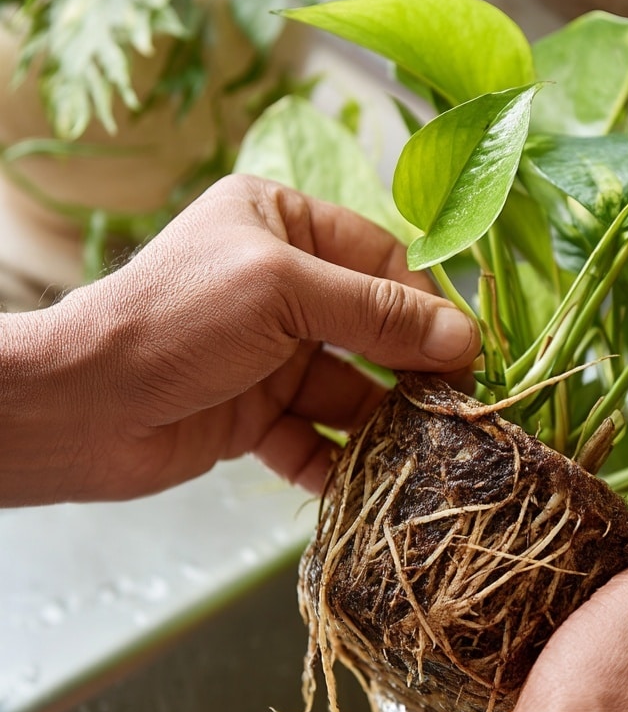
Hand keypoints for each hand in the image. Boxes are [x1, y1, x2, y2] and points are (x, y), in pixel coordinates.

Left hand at [0, 175, 479, 504]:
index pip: (379, 261)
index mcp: (281, 226)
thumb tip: (464, 337)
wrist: (79, 409)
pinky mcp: (255, 415)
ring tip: (419, 453)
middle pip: (372, 330)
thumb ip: (376, 313)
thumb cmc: (178, 321)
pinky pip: (313, 438)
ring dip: (381, 424)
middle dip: (410, 371)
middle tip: (455, 407)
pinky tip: (358, 485)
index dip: (425, 305)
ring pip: (349, 390)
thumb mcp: (284, 292)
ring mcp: (268, 355)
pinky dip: (335, 462)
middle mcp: (279, 287)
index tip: (465, 350)